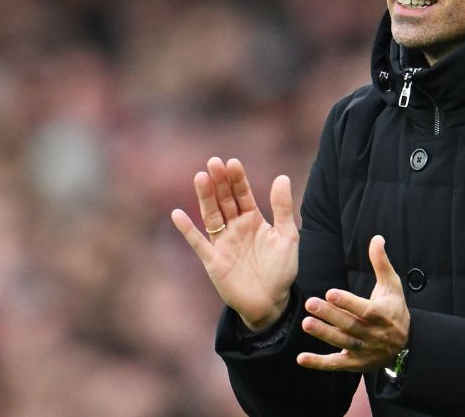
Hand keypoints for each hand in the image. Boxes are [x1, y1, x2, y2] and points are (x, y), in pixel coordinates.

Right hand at [171, 157, 297, 330]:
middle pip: (225, 200)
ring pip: (211, 215)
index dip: (238, 179)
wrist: (271, 302)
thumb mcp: (287, 236)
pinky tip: (178, 214)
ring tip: (200, 177)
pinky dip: (187, 229)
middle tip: (214, 162)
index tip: (233, 162)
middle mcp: (235, 228)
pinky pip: (198, 242)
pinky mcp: (213, 260)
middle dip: (220, 182)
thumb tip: (281, 177)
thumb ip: (282, 208)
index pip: (243, 194)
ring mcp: (223, 243)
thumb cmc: (281, 270)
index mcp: (253, 220)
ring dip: (205, 197)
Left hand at [296, 235, 409, 372]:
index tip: (330, 292)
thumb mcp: (392, 285)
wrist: (407, 344)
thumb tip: (377, 238)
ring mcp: (363, 350)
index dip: (347, 302)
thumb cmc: (395, 308)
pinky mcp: (355, 363)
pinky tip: (301, 358)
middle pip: (349, 324)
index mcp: (381, 314)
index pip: (363, 309)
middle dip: (330, 314)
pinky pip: (336, 364)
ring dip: (323, 334)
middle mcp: (373, 334)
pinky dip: (319, 363)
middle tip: (310, 303)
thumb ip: (381, 263)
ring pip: (341, 342)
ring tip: (306, 323)